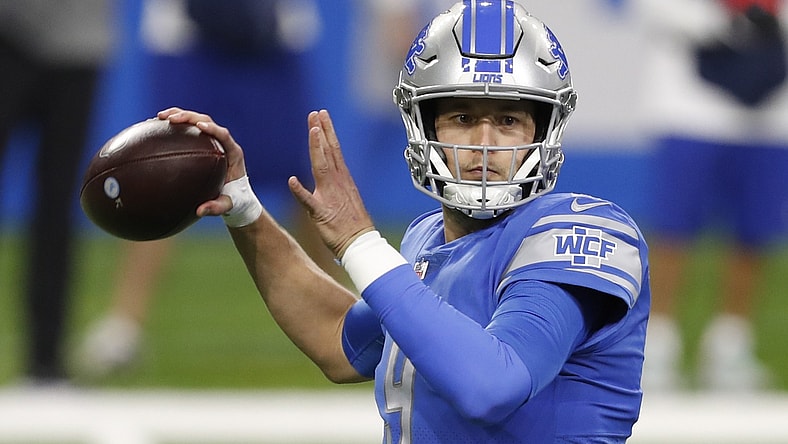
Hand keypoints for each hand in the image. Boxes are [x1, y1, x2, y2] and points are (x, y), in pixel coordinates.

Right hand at [155, 108, 247, 217]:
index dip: (212, 128)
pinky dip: (175, 127)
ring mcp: (213, 141)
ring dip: (179, 116)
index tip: (199, 126)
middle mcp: (223, 144)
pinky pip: (189, 131)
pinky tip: (156, 128)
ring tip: (159, 117)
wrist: (237, 197)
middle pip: (206, 121)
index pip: (224, 134)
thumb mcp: (226, 205)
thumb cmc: (234, 200)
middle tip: (170, 119)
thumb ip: (215, 208)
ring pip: (196, 121)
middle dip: (189, 116)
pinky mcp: (204, 143)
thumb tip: (199, 212)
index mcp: (233, 153)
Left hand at [288, 110, 374, 257]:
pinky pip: (308, 201)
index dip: (327, 132)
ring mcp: (329, 196)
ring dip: (316, 148)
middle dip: (322, 131)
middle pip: (329, 152)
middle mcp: (337, 183)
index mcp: (342, 179)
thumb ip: (335, 184)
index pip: (333, 150)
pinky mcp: (321, 213)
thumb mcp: (344, 197)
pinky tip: (292, 181)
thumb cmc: (351, 223)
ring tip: (313, 130)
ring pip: (321, 167)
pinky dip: (300, 191)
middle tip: (317, 113)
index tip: (321, 116)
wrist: (360, 242)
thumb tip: (330, 173)